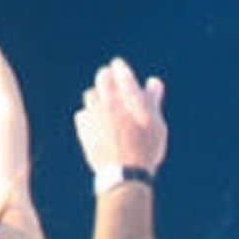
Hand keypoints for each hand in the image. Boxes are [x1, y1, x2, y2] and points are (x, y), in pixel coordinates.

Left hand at [75, 56, 168, 173]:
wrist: (125, 173)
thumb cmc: (146, 148)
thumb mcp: (156, 124)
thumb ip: (153, 100)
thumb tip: (154, 82)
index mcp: (127, 97)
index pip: (120, 72)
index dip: (120, 67)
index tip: (118, 65)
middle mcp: (108, 101)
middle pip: (102, 78)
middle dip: (107, 76)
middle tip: (110, 78)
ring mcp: (94, 114)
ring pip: (90, 95)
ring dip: (97, 96)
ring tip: (103, 102)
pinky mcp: (84, 128)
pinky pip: (82, 114)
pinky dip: (88, 115)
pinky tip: (94, 121)